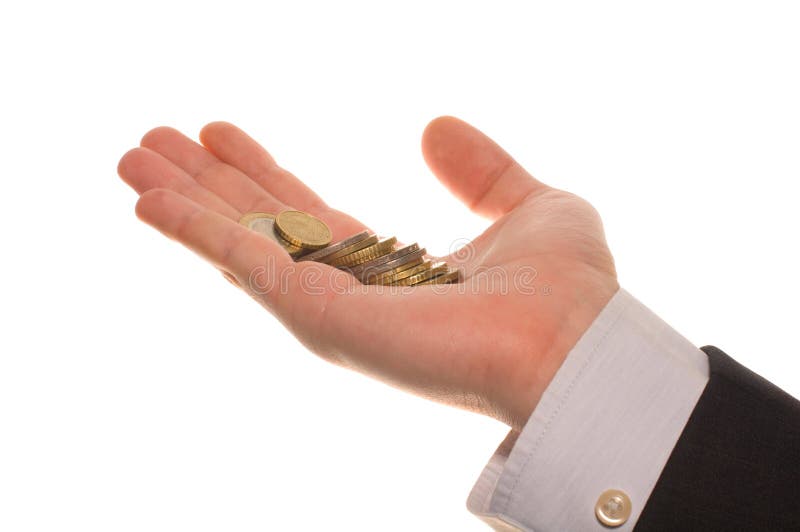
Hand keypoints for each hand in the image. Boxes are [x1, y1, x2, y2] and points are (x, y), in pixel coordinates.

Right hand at [118, 117, 618, 429]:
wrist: (576, 346)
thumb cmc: (567, 289)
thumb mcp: (528, 202)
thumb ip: (478, 168)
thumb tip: (432, 126)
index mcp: (390, 267)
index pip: (306, 214)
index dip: (262, 173)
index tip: (221, 133)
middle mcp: (350, 290)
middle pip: (259, 225)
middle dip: (206, 183)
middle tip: (154, 139)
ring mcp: (329, 308)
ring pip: (239, 243)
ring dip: (182, 202)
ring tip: (131, 159)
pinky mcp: (319, 316)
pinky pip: (242, 263)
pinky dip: (192, 229)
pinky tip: (149, 198)